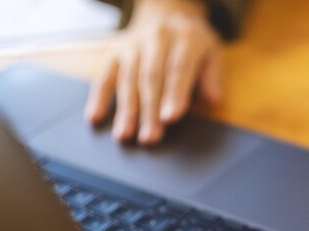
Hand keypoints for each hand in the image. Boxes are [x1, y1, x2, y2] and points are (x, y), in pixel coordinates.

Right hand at [85, 0, 221, 144]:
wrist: (167, 14)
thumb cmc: (193, 43)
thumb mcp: (212, 53)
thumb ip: (213, 77)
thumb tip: (212, 100)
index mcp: (185, 38)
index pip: (178, 68)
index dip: (174, 94)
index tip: (171, 118)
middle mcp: (156, 37)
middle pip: (151, 77)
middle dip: (149, 109)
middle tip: (150, 137)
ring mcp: (132, 45)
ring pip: (128, 79)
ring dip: (126, 110)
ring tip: (125, 135)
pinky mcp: (114, 52)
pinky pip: (105, 75)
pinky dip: (99, 97)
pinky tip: (95, 117)